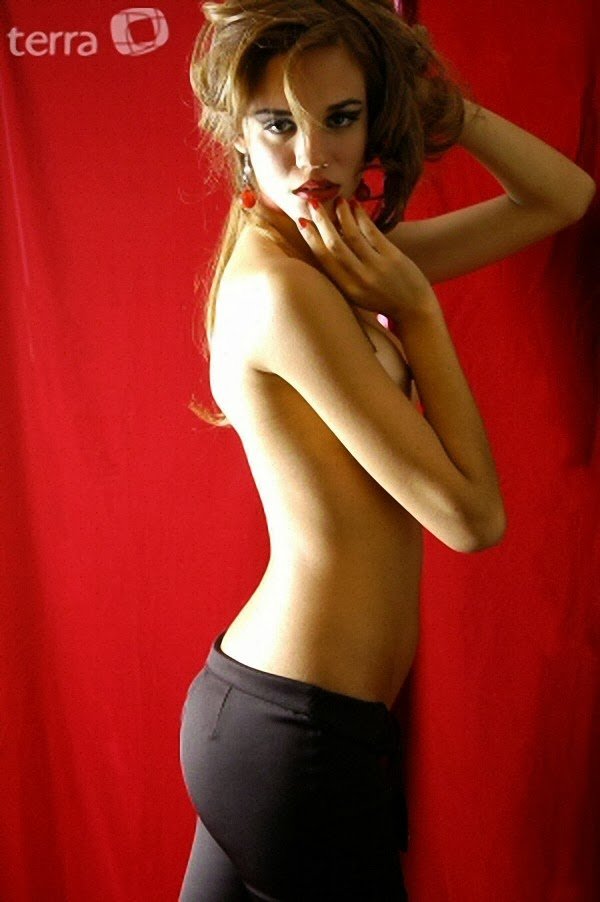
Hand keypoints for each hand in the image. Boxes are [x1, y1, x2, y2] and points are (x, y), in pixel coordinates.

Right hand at [297, 197, 434, 320]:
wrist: (414, 310)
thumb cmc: (383, 300)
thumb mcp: (358, 295)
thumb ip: (343, 275)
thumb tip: (328, 244)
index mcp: (347, 289)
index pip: (324, 259)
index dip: (310, 238)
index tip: (301, 221)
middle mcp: (360, 279)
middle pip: (335, 245)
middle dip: (321, 222)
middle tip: (313, 202)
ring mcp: (377, 268)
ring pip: (353, 236)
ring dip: (343, 215)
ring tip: (338, 200)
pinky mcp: (393, 258)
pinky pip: (373, 233)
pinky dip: (362, 217)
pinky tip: (356, 205)